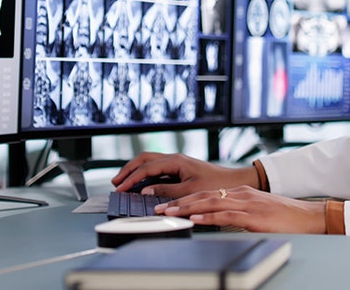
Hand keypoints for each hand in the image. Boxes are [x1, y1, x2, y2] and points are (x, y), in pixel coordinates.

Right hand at [111, 152, 257, 198]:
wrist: (233, 183)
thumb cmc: (215, 185)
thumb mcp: (189, 191)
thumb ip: (166, 191)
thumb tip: (145, 191)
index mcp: (176, 161)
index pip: (146, 167)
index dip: (130, 178)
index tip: (120, 188)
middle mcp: (175, 158)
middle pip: (144, 159)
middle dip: (128, 170)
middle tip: (116, 182)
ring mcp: (177, 162)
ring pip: (149, 161)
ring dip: (135, 170)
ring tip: (123, 181)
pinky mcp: (180, 169)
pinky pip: (157, 168)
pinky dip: (145, 173)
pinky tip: (140, 183)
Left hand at [156, 186, 326, 233]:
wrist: (309, 216)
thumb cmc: (285, 217)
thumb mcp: (257, 213)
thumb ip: (238, 214)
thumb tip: (218, 220)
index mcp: (240, 194)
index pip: (206, 195)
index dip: (185, 200)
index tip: (167, 205)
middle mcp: (240, 195)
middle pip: (202, 196)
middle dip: (178, 203)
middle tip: (159, 209)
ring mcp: (247, 204)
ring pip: (209, 203)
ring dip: (186, 208)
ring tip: (169, 213)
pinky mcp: (253, 216)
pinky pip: (226, 215)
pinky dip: (208, 216)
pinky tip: (195, 219)